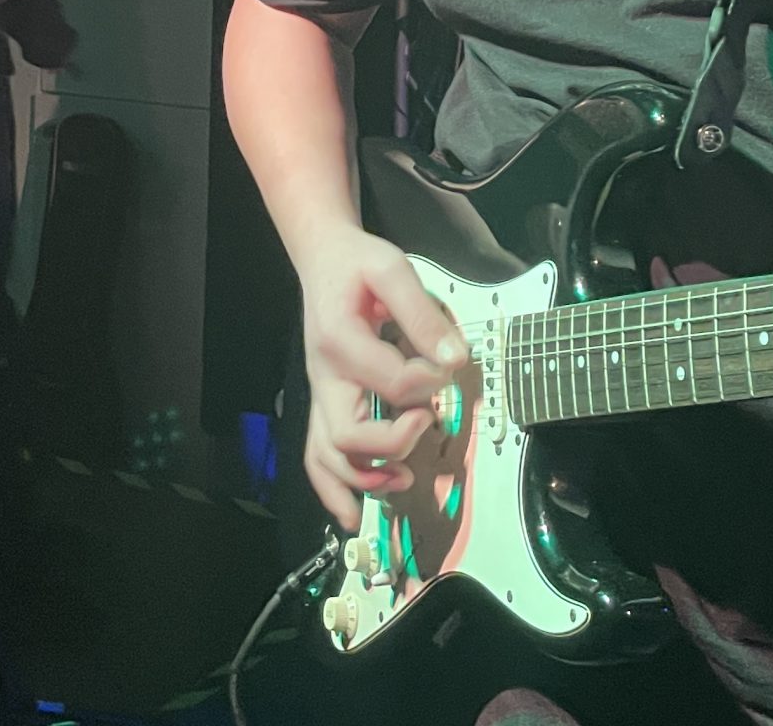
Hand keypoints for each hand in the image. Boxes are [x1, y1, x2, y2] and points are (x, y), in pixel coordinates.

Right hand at [296, 224, 467, 528]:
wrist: (322, 260)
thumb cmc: (358, 264)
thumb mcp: (392, 269)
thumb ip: (423, 314)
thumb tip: (456, 361)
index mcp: (340, 341)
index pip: (392, 383)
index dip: (430, 383)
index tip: (448, 366)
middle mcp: (324, 377)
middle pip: (350, 435)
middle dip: (395, 442)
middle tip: (428, 421)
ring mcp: (321, 395)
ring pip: (330, 457)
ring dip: (367, 478)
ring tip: (403, 480)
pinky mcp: (324, 404)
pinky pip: (317, 457)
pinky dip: (333, 489)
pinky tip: (353, 513)